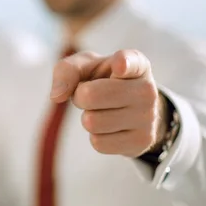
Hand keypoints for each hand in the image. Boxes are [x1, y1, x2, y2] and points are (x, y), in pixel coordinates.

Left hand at [50, 49, 167, 157]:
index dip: (122, 63)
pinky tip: (110, 127)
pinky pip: (98, 143)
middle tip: (89, 94)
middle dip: (80, 97)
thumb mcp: (85, 66)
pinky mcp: (141, 141)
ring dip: (88, 117)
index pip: (130, 62)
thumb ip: (67, 70)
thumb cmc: (103, 80)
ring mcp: (148, 117)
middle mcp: (147, 89)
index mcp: (136, 64)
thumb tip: (57, 96)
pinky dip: (96, 136)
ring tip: (102, 110)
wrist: (131, 108)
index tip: (119, 65)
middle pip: (90, 96)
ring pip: (92, 122)